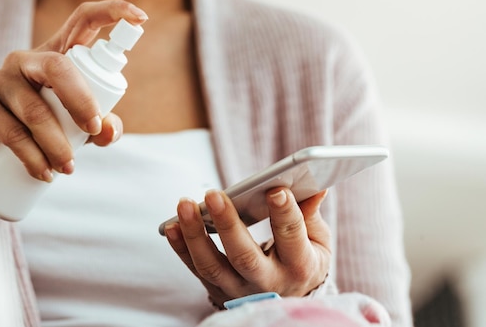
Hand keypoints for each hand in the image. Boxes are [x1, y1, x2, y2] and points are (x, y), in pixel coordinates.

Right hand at [0, 0, 147, 180]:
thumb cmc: (43, 127)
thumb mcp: (75, 123)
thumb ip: (100, 124)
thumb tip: (109, 130)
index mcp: (57, 55)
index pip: (83, 21)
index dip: (112, 12)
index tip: (141, 19)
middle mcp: (28, 59)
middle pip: (58, 66)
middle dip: (81, 100)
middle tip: (93, 129)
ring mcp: (1, 79)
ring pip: (35, 109)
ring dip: (57, 144)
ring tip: (68, 167)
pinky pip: (13, 132)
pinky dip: (34, 158)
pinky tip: (45, 172)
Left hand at [164, 187, 330, 307]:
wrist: (288, 302)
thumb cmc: (302, 261)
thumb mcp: (317, 242)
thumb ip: (311, 214)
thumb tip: (316, 185)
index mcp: (299, 266)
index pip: (292, 238)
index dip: (285, 214)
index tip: (275, 190)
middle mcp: (267, 282)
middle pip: (244, 255)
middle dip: (227, 223)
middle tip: (213, 194)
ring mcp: (238, 289)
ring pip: (212, 265)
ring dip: (195, 234)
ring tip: (185, 204)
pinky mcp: (217, 289)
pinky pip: (195, 268)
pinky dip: (181, 247)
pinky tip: (171, 225)